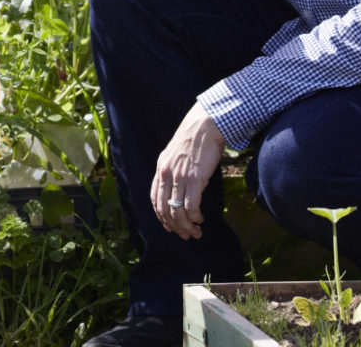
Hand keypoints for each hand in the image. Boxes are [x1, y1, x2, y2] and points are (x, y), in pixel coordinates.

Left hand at [150, 102, 224, 239]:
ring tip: (195, 232)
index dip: (161, 217)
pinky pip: (191, 206)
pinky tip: (200, 219)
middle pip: (164, 209)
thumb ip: (172, 170)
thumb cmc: (195, 139)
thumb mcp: (175, 154)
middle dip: (174, 227)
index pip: (155, 199)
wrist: (205, 126)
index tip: (170, 227)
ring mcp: (179, 177)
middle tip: (185, 236)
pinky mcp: (194, 179)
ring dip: (186, 227)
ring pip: (177, 212)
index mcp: (161, 169)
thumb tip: (177, 187)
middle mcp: (166, 174)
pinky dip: (195, 217)